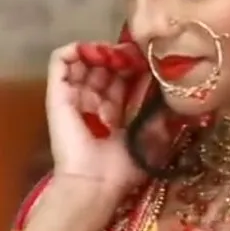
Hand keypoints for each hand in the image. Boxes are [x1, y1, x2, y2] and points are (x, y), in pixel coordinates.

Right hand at [46, 41, 154, 201]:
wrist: (95, 181)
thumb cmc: (123, 168)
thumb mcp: (152, 138)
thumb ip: (160, 116)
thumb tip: (172, 94)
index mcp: (112, 114)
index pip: (122, 80)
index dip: (134, 66)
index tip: (149, 59)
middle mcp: (92, 103)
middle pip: (104, 67)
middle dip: (119, 55)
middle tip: (134, 52)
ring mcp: (74, 97)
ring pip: (83, 60)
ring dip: (99, 50)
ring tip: (115, 52)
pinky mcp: (57, 94)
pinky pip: (59, 62)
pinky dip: (74, 49)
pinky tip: (94, 51)